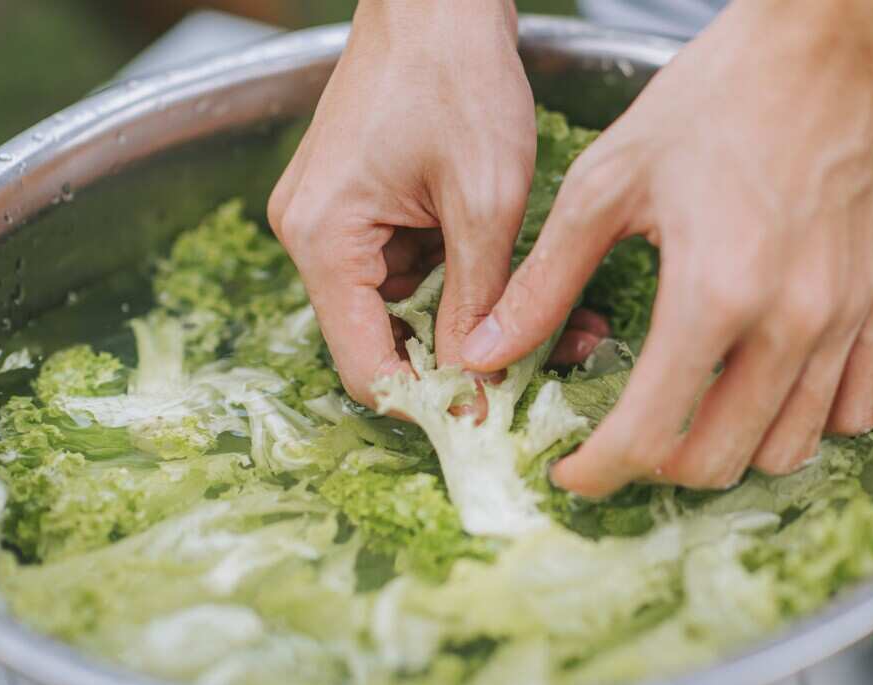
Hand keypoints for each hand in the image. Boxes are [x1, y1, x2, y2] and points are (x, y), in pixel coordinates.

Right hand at [269, 0, 534, 407]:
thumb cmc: (458, 77)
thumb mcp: (485, 201)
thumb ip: (477, 300)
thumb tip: (475, 384)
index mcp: (326, 240)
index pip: (366, 366)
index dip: (429, 403)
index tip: (492, 419)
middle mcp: (313, 237)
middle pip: (383, 341)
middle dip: (463, 362)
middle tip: (546, 368)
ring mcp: (334, 220)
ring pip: (404, 308)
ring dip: (472, 322)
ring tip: (559, 324)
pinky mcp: (361, 205)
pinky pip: (409, 269)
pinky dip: (461, 282)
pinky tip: (517, 280)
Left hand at [463, 0, 872, 495]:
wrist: (825, 48)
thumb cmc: (715, 99)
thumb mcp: (607, 183)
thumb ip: (546, 280)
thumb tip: (486, 350)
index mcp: (713, 293)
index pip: (650, 433)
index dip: (598, 471)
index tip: (571, 472)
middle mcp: (789, 321)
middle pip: (720, 460)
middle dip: (657, 468)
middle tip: (622, 441)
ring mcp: (842, 318)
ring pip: (788, 448)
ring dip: (729, 453)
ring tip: (687, 418)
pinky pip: (854, 407)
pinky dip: (806, 422)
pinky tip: (765, 391)